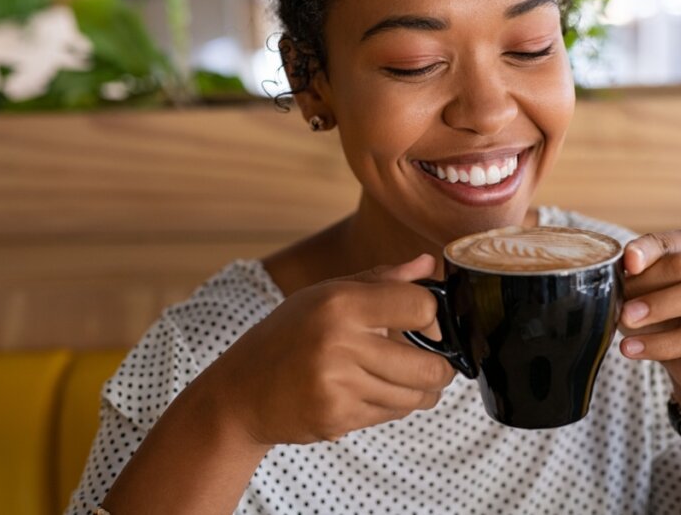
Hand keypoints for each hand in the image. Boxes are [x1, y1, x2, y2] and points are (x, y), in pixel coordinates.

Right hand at [202, 254, 455, 446]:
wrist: (241, 391)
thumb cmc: (288, 335)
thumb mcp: (326, 294)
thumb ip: (381, 279)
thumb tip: (428, 263)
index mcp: (340, 302)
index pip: (420, 306)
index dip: (433, 318)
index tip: (427, 326)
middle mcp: (339, 342)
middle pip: (428, 365)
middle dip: (440, 368)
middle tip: (433, 363)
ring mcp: (337, 385)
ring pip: (415, 397)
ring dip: (421, 391)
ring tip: (406, 379)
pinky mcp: (337, 418)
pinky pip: (391, 415)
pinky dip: (393, 407)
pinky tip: (373, 392)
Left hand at [619, 227, 680, 418]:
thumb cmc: (669, 320)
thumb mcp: (645, 296)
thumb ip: (633, 283)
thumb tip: (612, 281)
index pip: (667, 242)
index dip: (645, 250)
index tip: (626, 263)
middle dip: (647, 284)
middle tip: (619, 305)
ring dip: (661, 306)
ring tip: (627, 322)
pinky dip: (664, 343)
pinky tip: (634, 348)